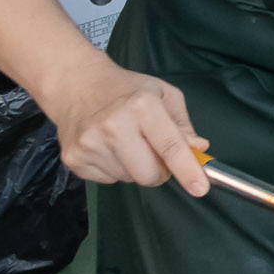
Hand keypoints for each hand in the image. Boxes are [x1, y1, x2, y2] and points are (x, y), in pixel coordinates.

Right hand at [41, 60, 210, 192]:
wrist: (77, 85)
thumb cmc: (126, 90)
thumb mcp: (163, 95)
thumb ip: (183, 124)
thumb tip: (198, 149)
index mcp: (142, 106)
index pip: (169, 146)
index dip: (187, 170)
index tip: (199, 188)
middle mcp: (113, 126)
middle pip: (148, 174)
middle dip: (159, 171)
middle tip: (155, 152)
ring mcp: (90, 145)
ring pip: (128, 179)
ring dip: (135, 167)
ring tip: (126, 141)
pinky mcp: (73, 159)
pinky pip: (107, 180)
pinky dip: (114, 169)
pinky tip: (109, 147)